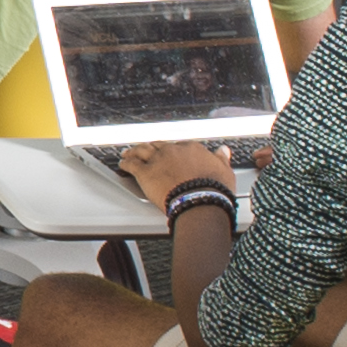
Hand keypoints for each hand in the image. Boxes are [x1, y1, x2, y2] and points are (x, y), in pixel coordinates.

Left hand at [117, 140, 235, 206]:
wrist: (200, 201)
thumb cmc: (214, 189)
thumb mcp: (224, 171)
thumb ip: (221, 159)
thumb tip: (223, 151)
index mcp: (191, 148)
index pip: (178, 146)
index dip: (173, 151)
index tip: (171, 154)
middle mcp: (172, 151)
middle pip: (157, 146)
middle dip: (151, 148)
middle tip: (146, 150)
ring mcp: (157, 160)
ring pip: (141, 151)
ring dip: (134, 151)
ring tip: (128, 153)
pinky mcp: (145, 173)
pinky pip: (132, 164)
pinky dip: (125, 163)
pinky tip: (122, 163)